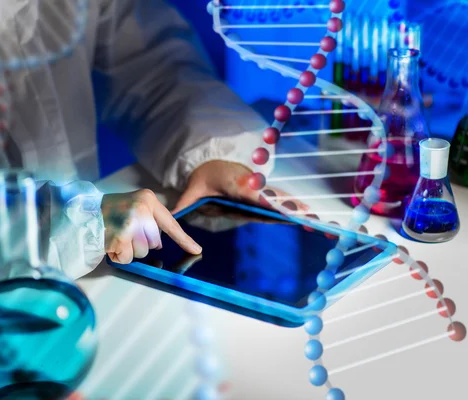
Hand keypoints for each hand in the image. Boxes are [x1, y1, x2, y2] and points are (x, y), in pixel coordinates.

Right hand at [102, 189, 201, 263]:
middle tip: (124, 233)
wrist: (81, 212)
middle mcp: (142, 209)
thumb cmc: (108, 212)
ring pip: (142, 252)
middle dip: (140, 244)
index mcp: (148, 199)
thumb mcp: (133, 206)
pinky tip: (109, 243)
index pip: (171, 223)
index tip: (196, 250)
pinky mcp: (120, 237)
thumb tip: (160, 242)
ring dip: (128, 250)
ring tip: (115, 236)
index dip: (184, 239)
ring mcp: (131, 223)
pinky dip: (118, 255)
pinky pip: (127, 258)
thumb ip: (149, 220)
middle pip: (155, 243)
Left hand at [173, 160, 308, 213]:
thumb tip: (171, 214)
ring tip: (313, 216)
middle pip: (271, 198)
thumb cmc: (205, 176)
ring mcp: (258, 189)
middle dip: (288, 206)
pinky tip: (305, 214)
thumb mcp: (193, 188)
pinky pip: (278, 201)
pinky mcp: (262, 192)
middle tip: (306, 213)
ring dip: (295, 207)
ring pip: (278, 199)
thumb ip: (184, 202)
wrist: (215, 161)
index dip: (265, 200)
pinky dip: (291, 206)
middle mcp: (251, 187)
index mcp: (235, 185)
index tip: (277, 206)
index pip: (251, 195)